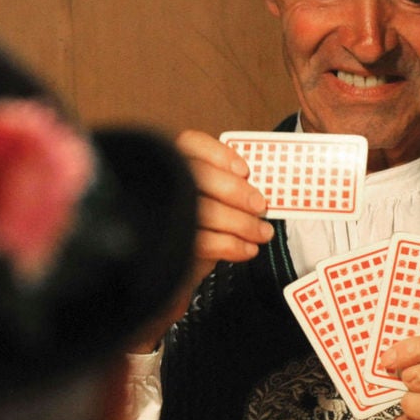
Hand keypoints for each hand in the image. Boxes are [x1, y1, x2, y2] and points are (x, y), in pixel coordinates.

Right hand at [132, 130, 273, 350]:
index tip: (245, 170)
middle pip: (198, 176)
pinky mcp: (166, 246)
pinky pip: (204, 242)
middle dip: (237, 192)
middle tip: (260, 206)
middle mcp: (158, 185)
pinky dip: (233, 246)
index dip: (220, 154)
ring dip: (242, 224)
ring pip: (204, 210)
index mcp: (168, 164)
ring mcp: (159, 214)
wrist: (170, 275)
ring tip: (261, 233)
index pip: (189, 143)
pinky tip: (246, 249)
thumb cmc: (196, 230)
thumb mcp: (211, 202)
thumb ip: (227, 188)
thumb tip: (258, 188)